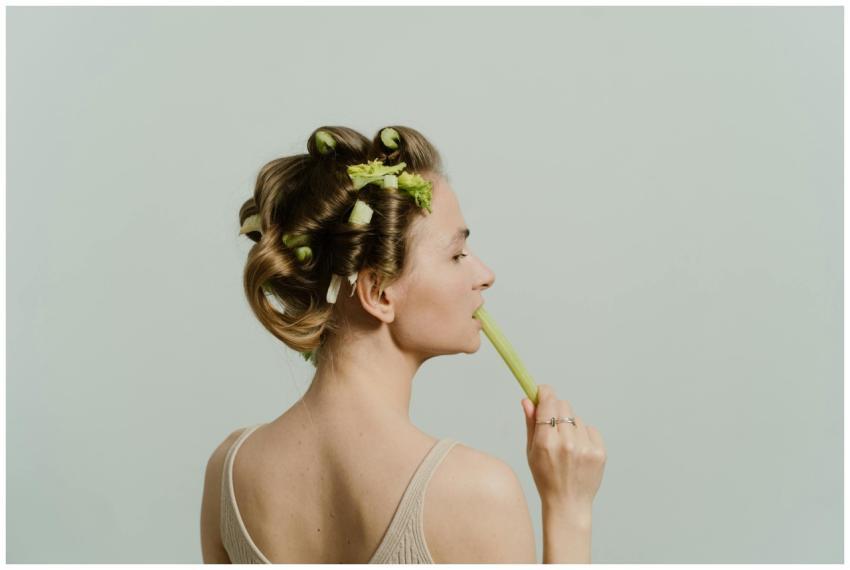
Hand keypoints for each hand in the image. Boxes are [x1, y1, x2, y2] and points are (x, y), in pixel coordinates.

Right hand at [521, 384, 606, 508]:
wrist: (568, 503)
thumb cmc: (545, 478)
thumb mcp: (531, 451)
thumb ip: (530, 423)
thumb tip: (527, 400)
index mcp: (546, 442)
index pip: (548, 403)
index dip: (545, 393)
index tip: (542, 391)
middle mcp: (567, 442)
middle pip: (563, 405)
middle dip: (556, 410)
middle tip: (552, 424)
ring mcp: (585, 447)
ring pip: (576, 418)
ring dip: (570, 425)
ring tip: (566, 445)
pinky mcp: (599, 452)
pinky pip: (590, 429)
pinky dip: (583, 435)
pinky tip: (578, 451)